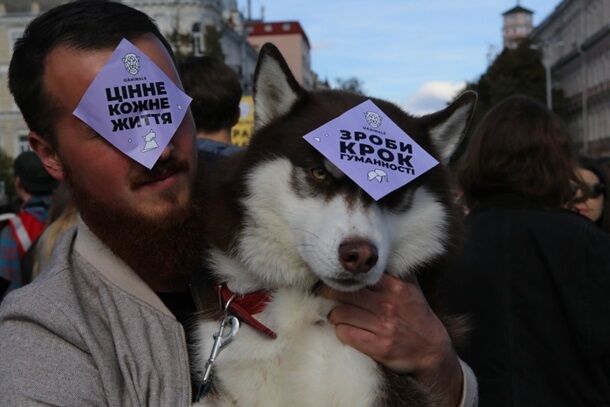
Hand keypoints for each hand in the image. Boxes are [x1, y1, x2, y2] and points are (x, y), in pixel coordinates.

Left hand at [318, 273, 462, 405]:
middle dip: (327, 293)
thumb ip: (394, 270)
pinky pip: (345, 334)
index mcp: (395, 286)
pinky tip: (346, 329)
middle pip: (343, 293)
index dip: (340, 276)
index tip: (331, 276)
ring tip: (337, 314)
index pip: (357, 276)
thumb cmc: (416, 315)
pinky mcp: (378, 347)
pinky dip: (341, 331)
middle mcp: (388, 305)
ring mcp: (383, 327)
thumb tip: (371, 253)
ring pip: (340, 314)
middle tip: (323, 294)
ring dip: (334, 315)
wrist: (432, 350)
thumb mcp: (411, 287)